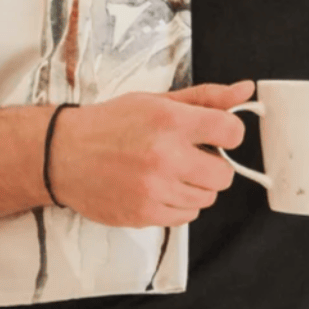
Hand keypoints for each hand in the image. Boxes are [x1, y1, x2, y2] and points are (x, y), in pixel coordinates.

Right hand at [48, 81, 255, 226]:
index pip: (231, 131)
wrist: (63, 153)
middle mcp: (164, 156)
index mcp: (170, 121)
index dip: (229, 134)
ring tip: (169, 171)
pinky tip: (159, 187)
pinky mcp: (144, 214)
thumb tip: (245, 91)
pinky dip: (178, 204)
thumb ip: (206, 98)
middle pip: (224, 175)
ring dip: (195, 186)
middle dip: (214, 165)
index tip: (218, 135)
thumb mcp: (158, 100)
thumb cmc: (111, 124)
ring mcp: (154, 189)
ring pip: (207, 198)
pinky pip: (186, 216)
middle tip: (191, 156)